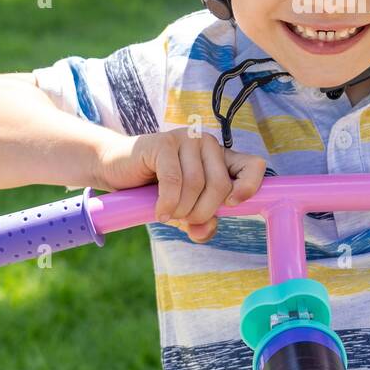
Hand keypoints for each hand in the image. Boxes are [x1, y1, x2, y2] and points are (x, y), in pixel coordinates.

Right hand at [93, 128, 265, 242]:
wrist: (117, 168)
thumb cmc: (155, 189)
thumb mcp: (183, 209)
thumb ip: (199, 222)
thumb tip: (206, 231)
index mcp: (220, 157)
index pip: (253, 165)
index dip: (250, 186)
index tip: (232, 205)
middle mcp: (208, 144)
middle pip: (220, 185)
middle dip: (202, 211)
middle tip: (185, 220)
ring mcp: (186, 139)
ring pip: (196, 184)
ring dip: (182, 210)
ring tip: (168, 215)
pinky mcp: (163, 143)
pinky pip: (174, 181)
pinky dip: (168, 203)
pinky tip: (160, 212)